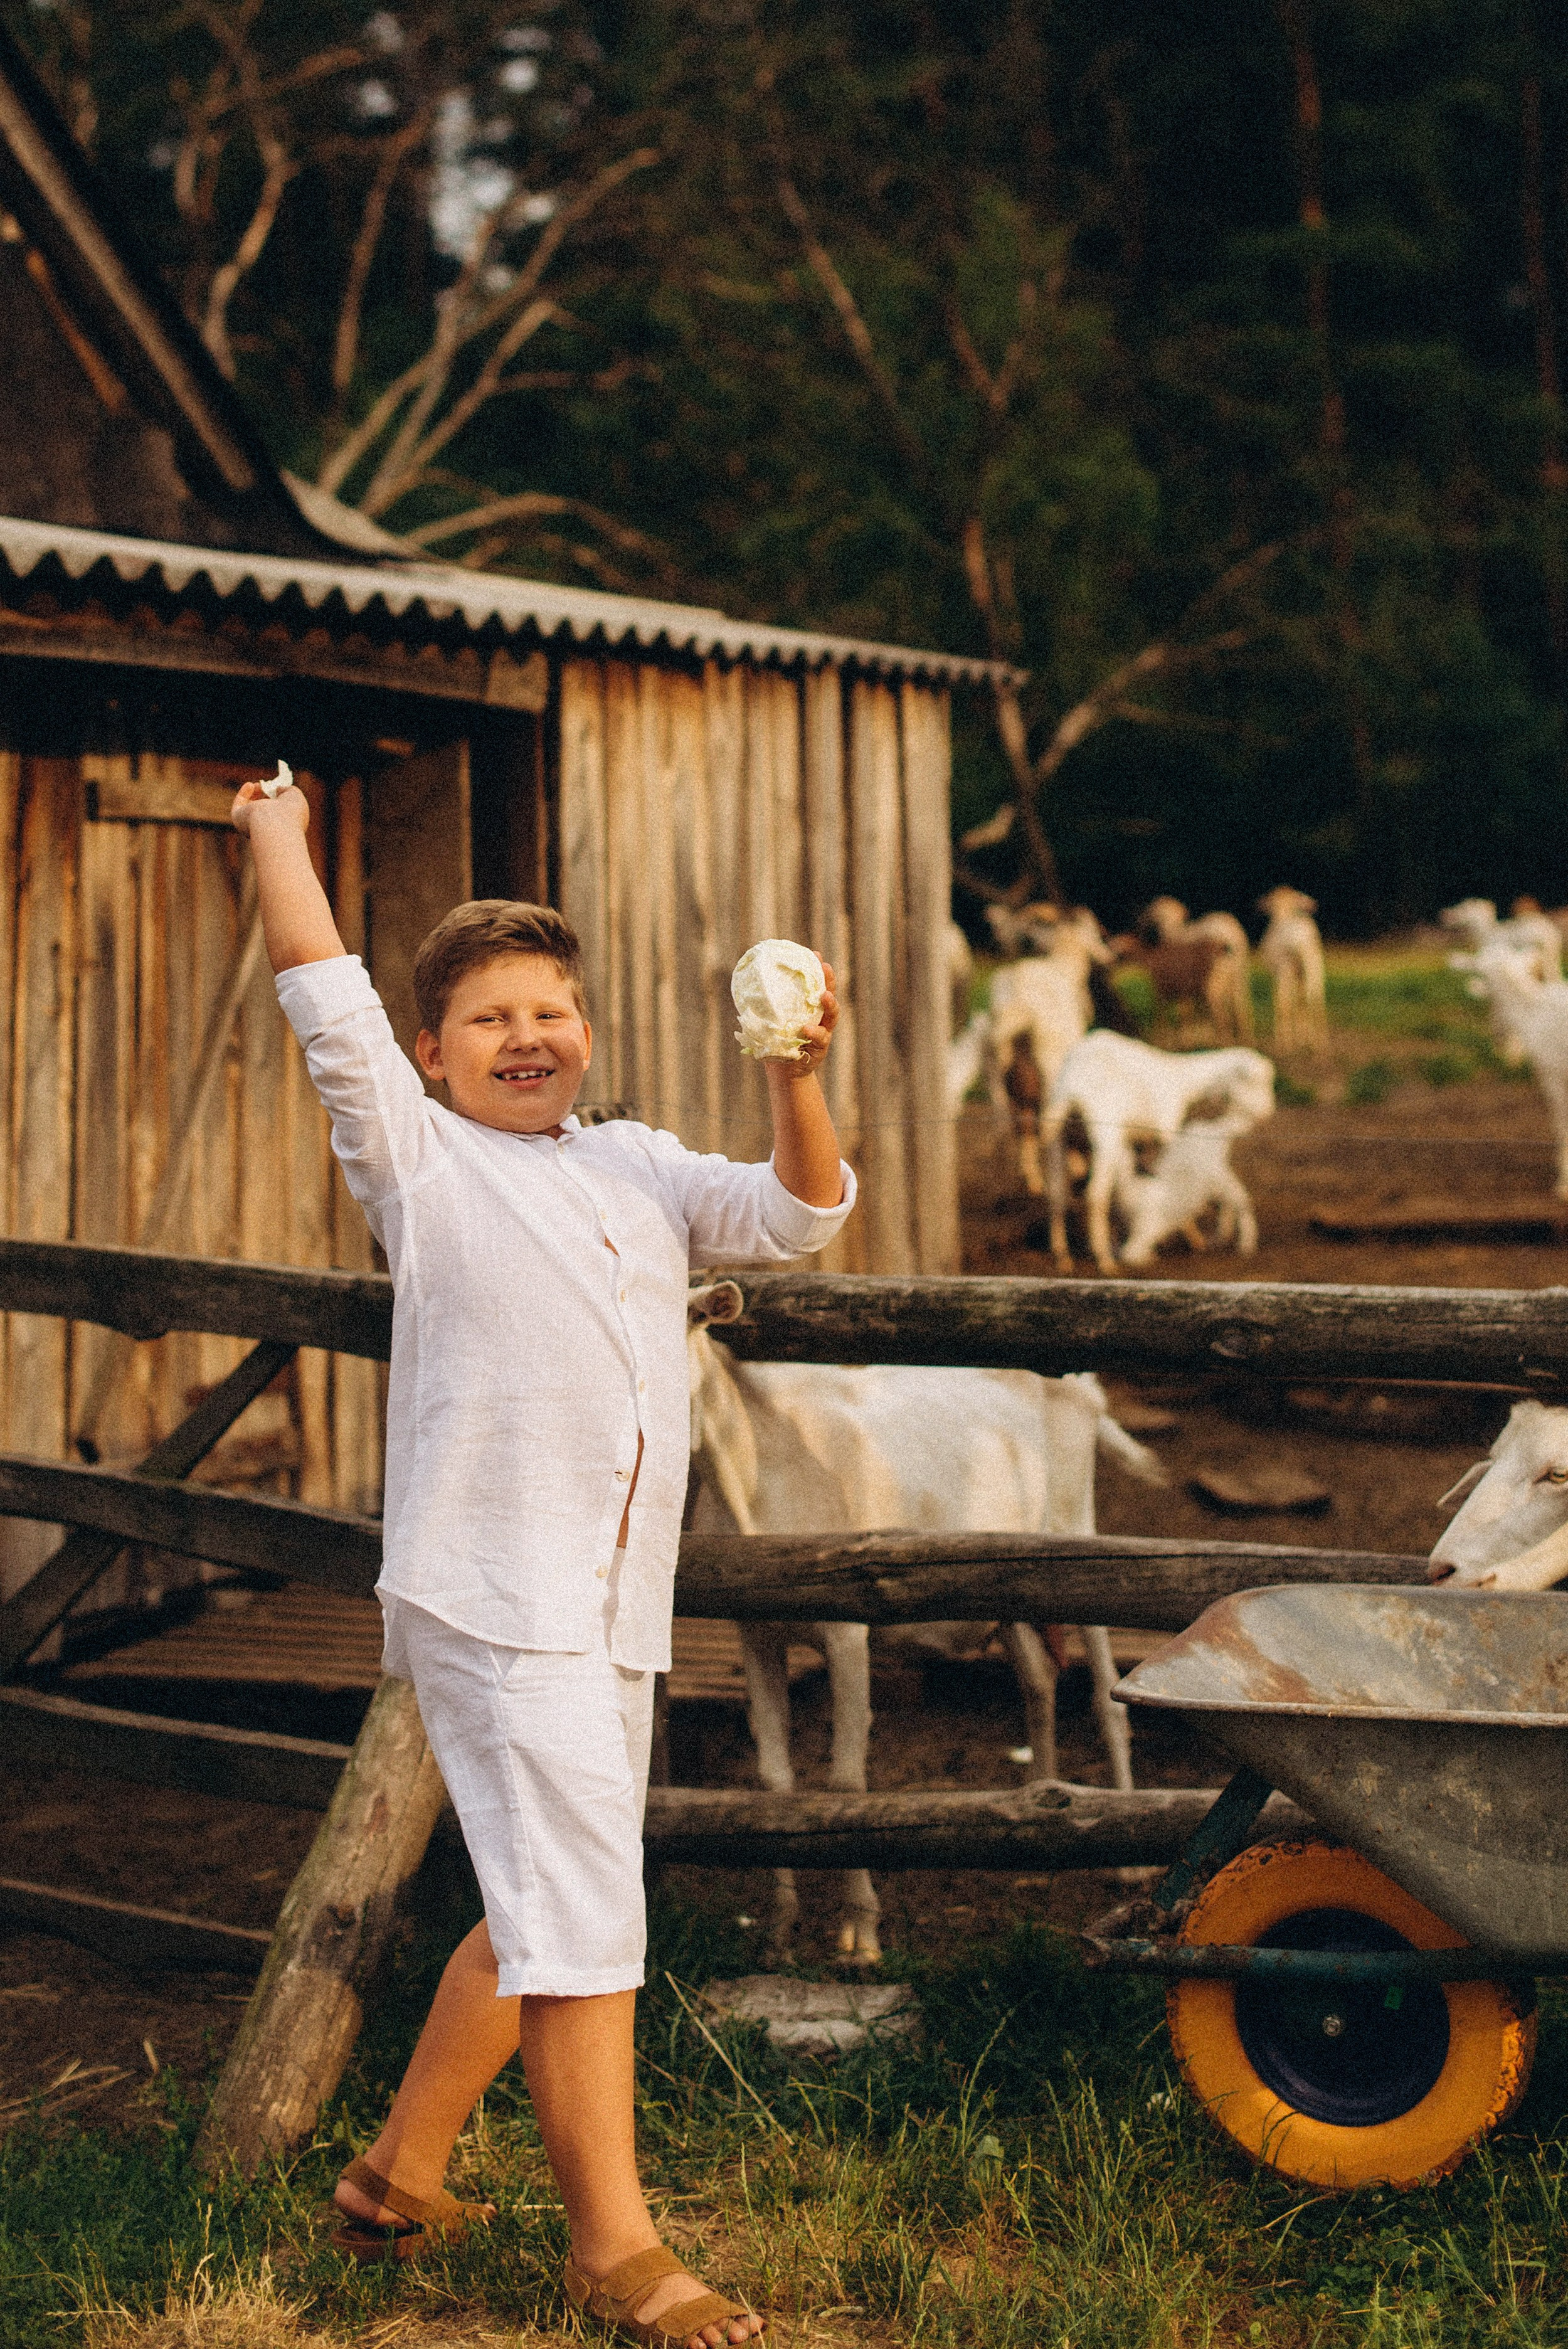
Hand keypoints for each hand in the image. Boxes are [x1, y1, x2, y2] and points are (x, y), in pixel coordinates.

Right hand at [231, 778, 308, 835]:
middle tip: (264, 786)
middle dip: (263, 797)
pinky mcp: (239, 820)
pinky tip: (250, 785)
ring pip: (249, 809)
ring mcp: (252, 826)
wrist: (277, 823)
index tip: (277, 790)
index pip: (277, 815)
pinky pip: (238, 806)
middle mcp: (266, 830)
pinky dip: (243, 794)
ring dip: (253, 794)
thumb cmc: (290, 811)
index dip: (276, 801)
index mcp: (281, 828)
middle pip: (262, 812)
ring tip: (258, 785)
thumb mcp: (295, 796)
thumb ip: (288, 791)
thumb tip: (277, 789)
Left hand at [772, 960, 838, 1077]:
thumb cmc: (776, 1043)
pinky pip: (820, 1038)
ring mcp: (823, 1031)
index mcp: (807, 1007)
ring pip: (831, 1015)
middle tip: (825, 967)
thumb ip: (763, 1007)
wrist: (784, 1071)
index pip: (815, 984)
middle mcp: (819, 1016)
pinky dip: (814, 1032)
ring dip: (830, 1003)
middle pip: (829, 994)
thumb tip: (743, 986)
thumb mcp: (768, 1021)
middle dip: (828, 979)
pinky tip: (806, 1028)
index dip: (817, 969)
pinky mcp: (820, 1047)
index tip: (814, 954)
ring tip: (825, 996)